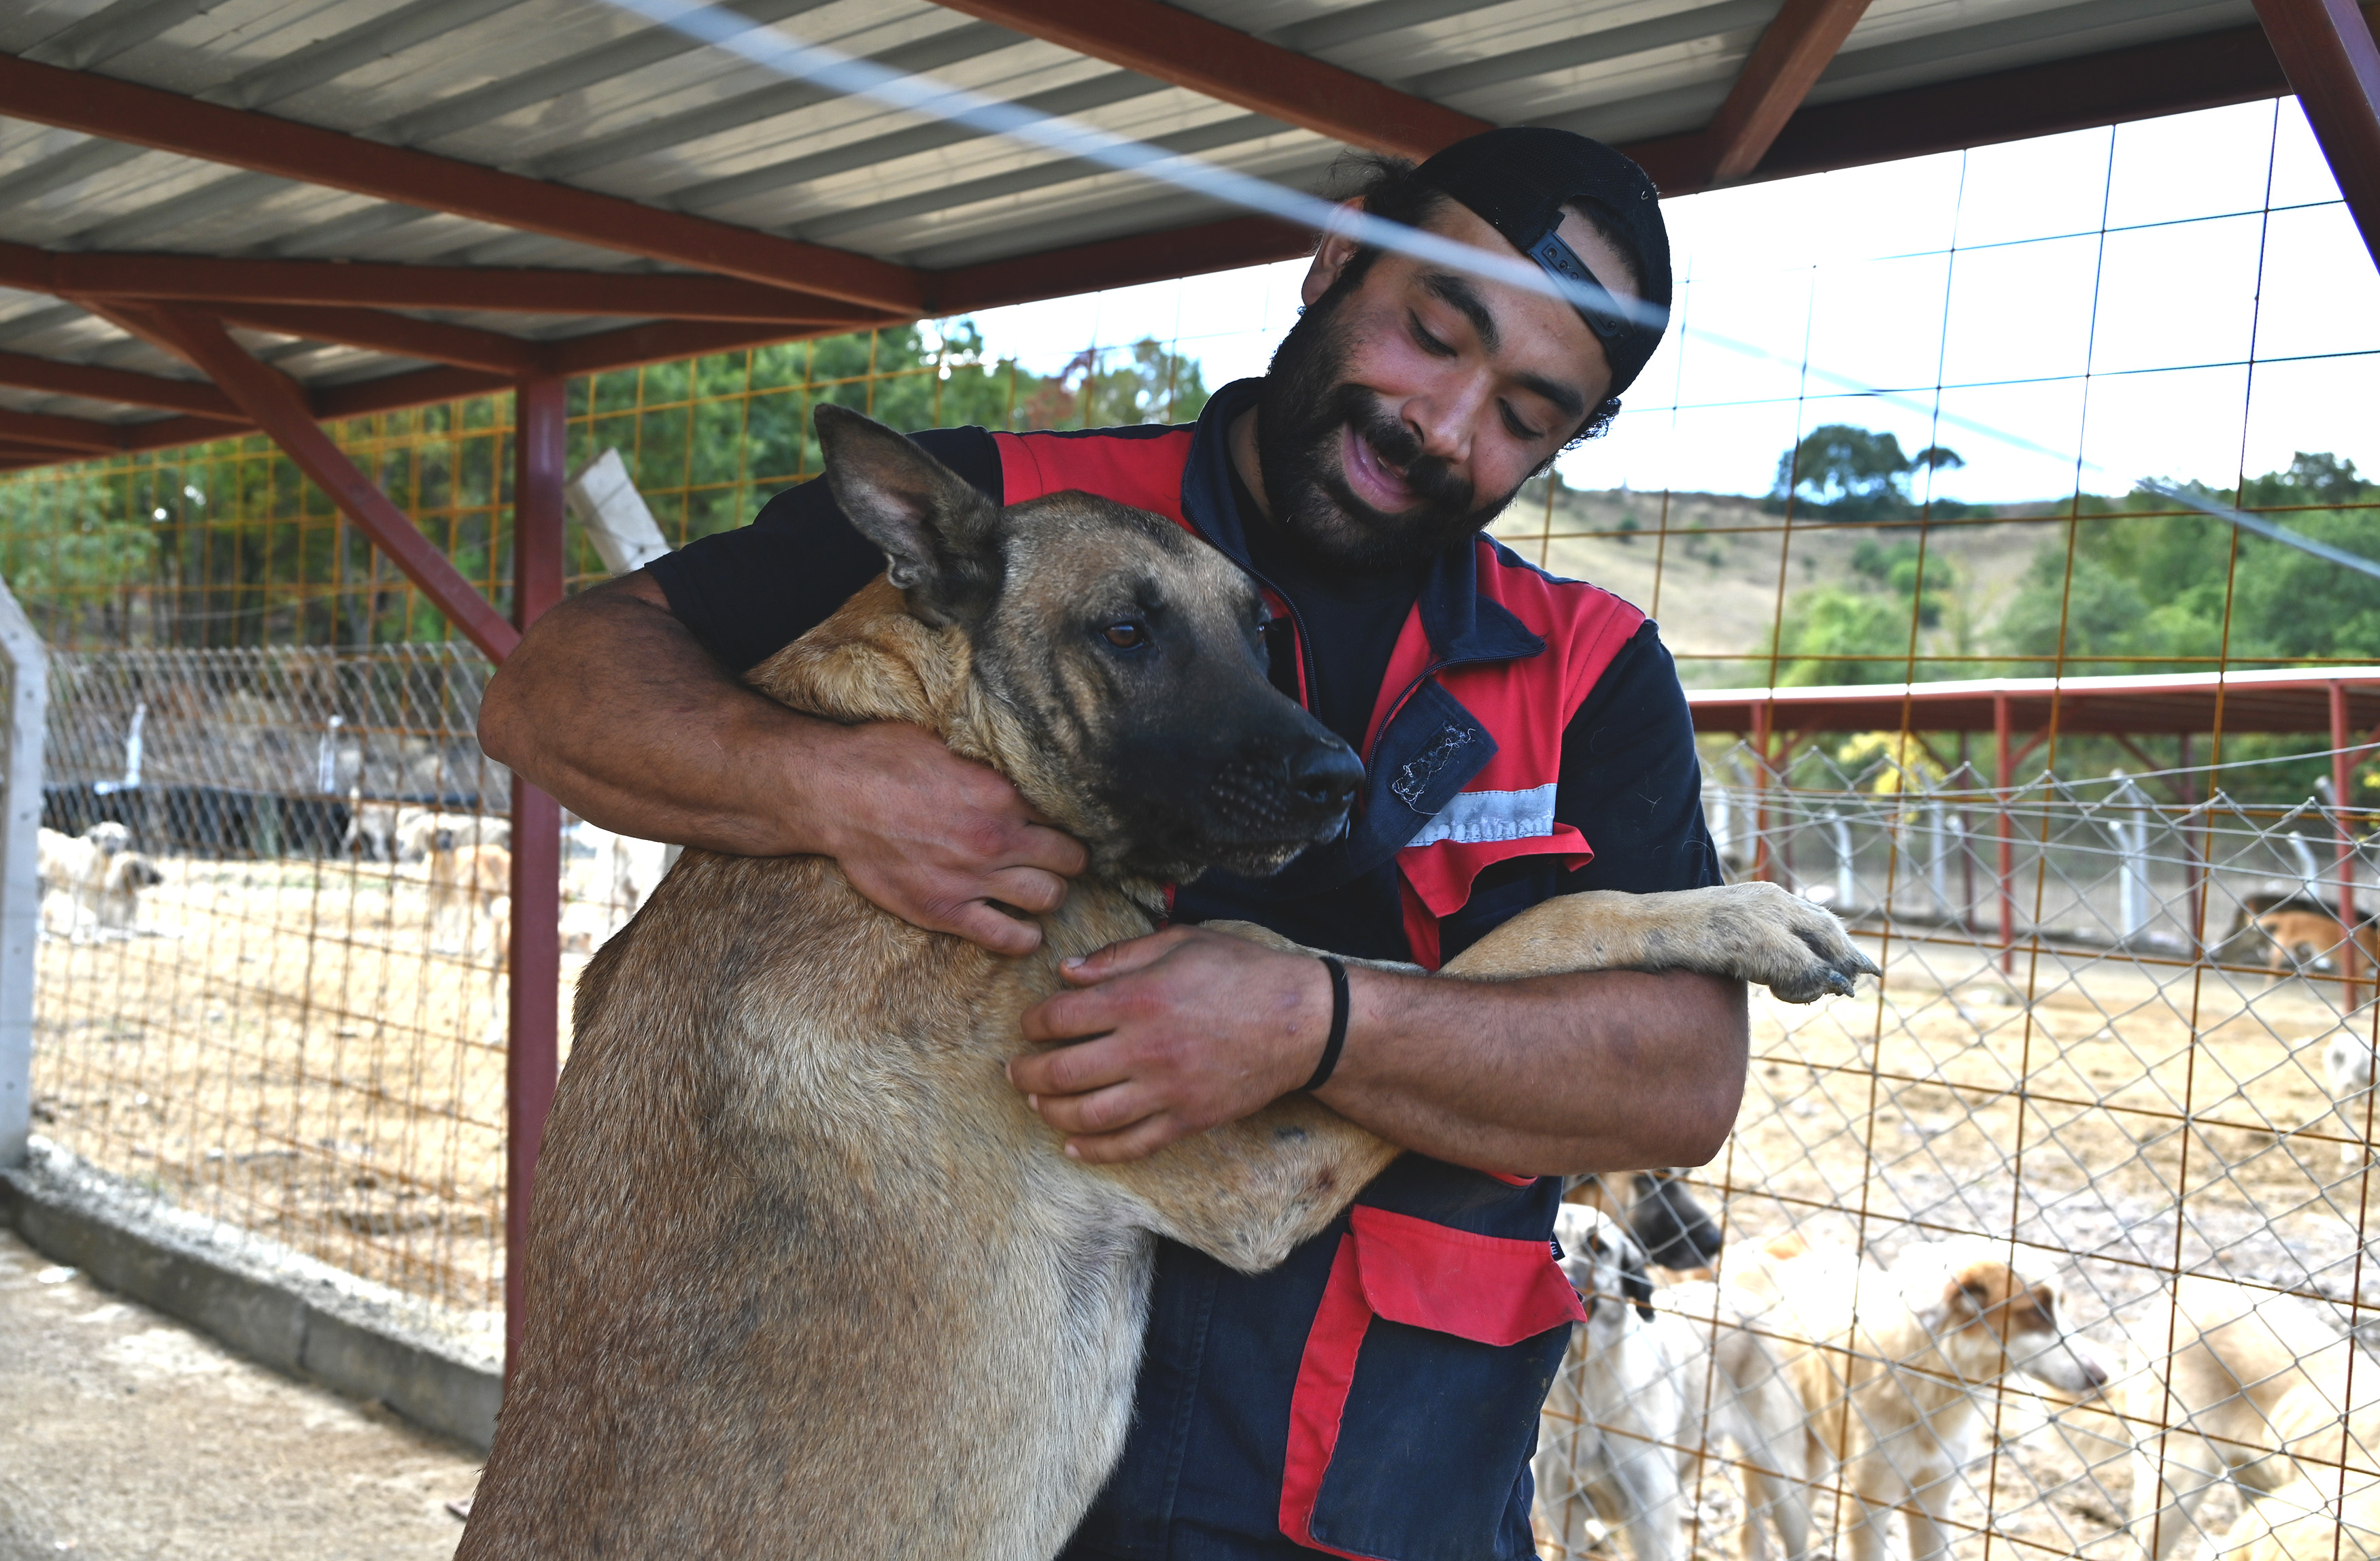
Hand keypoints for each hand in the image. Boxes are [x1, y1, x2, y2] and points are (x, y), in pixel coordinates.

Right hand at [813, 721, 1086, 954]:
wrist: (835, 794)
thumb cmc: (886, 759)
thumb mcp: (949, 742)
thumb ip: (991, 759)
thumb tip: (1021, 753)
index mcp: (1003, 792)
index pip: (1068, 813)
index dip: (1069, 818)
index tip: (1062, 823)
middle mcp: (997, 837)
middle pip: (1070, 859)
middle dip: (1068, 859)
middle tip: (1058, 858)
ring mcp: (973, 878)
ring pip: (1048, 898)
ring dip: (1050, 894)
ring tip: (1040, 888)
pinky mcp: (946, 910)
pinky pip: (1007, 938)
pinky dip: (1024, 938)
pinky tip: (1024, 929)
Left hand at [1010, 926, 1334, 1162]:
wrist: (1302, 1022)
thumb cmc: (1242, 972)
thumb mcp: (1181, 942)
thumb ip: (1119, 956)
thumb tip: (1066, 972)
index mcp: (1137, 998)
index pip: (1060, 1017)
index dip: (1033, 1022)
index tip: (1029, 1024)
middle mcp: (1144, 1048)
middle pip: (1062, 1071)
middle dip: (1028, 1072)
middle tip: (1015, 1070)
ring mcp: (1165, 1090)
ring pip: (1087, 1115)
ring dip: (1051, 1112)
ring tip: (1038, 1102)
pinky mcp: (1186, 1120)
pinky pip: (1130, 1144)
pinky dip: (1095, 1150)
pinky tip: (1073, 1146)